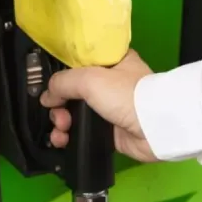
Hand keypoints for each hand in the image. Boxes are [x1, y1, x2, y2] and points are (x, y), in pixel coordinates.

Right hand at [40, 49, 158, 161]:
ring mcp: (109, 108)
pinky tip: (62, 140)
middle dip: (59, 104)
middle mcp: (110, 84)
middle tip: (58, 113)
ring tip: (61, 129)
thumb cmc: (127, 95)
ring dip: (61, 121)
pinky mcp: (109, 131)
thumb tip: (47, 96)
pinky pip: (82, 132)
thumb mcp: (90, 78)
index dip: (63, 75)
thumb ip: (63, 82)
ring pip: (75, 113)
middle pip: (73, 91)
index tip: (51, 87)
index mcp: (111, 62)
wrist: (155, 128)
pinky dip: (69, 136)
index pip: (79, 64)